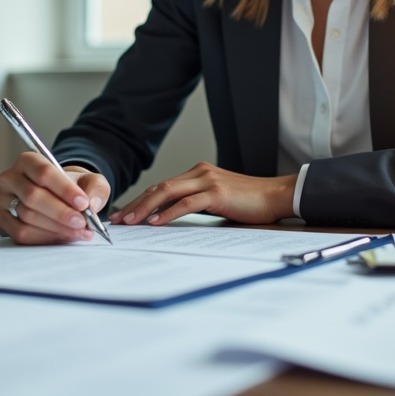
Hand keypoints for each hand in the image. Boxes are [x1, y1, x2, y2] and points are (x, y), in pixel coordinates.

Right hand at [0, 152, 110, 244]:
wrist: (60, 197)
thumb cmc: (72, 186)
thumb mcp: (90, 180)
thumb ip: (95, 188)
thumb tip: (92, 204)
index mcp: (28, 161)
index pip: (43, 172)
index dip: (64, 190)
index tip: (83, 203)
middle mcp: (11, 178)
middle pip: (32, 196)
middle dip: (60, 213)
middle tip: (82, 222)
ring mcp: (4, 200)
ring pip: (27, 217)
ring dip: (56, 228)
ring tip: (78, 232)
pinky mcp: (3, 220)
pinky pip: (21, 233)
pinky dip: (44, 238)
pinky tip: (62, 236)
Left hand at [109, 162, 296, 226]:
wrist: (276, 196)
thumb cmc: (249, 202)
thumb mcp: (217, 200)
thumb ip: (196, 203)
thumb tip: (169, 218)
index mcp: (198, 173)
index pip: (162, 186)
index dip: (141, 200)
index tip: (125, 214)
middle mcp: (199, 173)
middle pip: (159, 187)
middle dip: (136, 204)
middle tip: (119, 219)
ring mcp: (207, 181)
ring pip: (167, 192)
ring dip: (145, 208)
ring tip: (131, 221)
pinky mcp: (216, 193)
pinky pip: (186, 203)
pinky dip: (168, 213)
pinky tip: (156, 222)